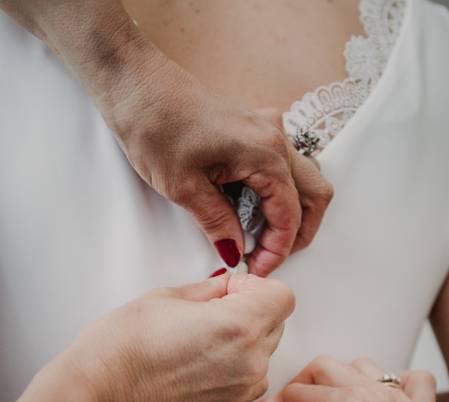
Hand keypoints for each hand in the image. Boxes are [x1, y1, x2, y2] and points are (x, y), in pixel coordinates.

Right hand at [53, 273, 293, 401]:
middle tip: (210, 307)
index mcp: (239, 327)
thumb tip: (224, 288)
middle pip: (276, 322)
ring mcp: (239, 389)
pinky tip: (198, 357)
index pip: (281, 295)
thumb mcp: (167, 298)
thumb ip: (208, 291)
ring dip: (245, 338)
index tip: (229, 288)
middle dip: (251, 308)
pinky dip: (235, 363)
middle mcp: (248, 362)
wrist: (97, 397)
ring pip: (264, 351)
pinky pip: (248, 376)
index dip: (255, 286)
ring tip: (200, 335)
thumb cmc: (119, 351)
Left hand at [106, 60, 332, 275]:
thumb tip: (235, 252)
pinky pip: (283, 166)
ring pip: (302, 179)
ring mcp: (268, 130)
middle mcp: (275, 138)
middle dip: (296, 233)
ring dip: (291, 212)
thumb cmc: (154, 126)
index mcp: (264, 153)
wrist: (135, 84)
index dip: (277, 249)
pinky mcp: (254, 128)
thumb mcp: (183, 187)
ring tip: (260, 238)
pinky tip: (249, 210)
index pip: (289, 214)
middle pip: (312, 195)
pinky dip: (277, 193)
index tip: (258, 270)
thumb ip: (217, 223)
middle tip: (267, 258)